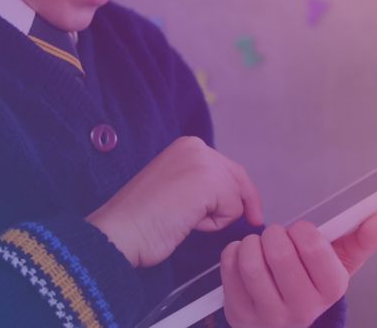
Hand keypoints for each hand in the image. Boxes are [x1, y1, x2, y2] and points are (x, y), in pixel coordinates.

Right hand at [86, 136, 264, 267]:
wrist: (122, 230)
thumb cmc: (142, 218)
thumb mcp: (176, 186)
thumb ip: (199, 182)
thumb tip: (232, 196)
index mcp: (186, 146)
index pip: (226, 166)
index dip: (239, 190)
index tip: (248, 209)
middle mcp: (195, 146)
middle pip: (238, 177)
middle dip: (244, 202)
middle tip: (254, 220)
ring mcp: (202, 161)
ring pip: (236, 195)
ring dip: (217, 216)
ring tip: (185, 218)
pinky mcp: (208, 181)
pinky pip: (232, 209)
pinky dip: (215, 224)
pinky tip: (188, 222)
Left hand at [220, 212, 376, 327]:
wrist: (285, 323)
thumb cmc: (312, 282)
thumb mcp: (340, 263)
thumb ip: (363, 239)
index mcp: (331, 289)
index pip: (314, 247)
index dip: (302, 231)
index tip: (300, 233)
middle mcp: (303, 309)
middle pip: (279, 253)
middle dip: (275, 234)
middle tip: (277, 237)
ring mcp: (268, 316)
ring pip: (251, 262)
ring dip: (251, 242)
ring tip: (259, 245)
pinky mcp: (240, 315)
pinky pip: (229, 269)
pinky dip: (233, 252)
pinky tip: (244, 257)